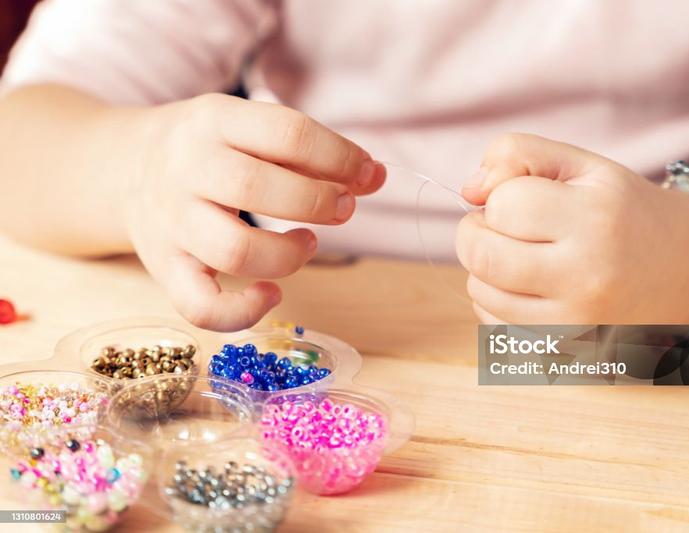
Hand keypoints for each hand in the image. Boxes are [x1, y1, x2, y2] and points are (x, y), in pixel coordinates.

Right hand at [123, 94, 384, 330]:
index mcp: (213, 120)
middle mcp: (186, 169)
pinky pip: (200, 305)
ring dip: (288, 255)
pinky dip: (244, 312)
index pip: (287, 133)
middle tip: (343, 209)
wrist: (122, 169)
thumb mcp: (244, 126)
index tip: (369, 174)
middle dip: (317, 202)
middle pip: (256, 189)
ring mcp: (171, 223)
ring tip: (308, 242)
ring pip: (234, 251)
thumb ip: (305, 150)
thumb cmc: (206, 149)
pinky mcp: (164, 269)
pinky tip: (272, 295)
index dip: (340, 157)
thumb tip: (374, 175)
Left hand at [456, 133, 688, 323]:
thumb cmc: (628, 214)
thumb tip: (467, 189)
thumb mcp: (585, 167)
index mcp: (596, 219)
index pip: (502, 204)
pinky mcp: (569, 353)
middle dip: (475, 233)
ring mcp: (578, 323)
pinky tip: (530, 290)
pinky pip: (496, 328)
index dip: (499, 197)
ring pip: (481, 292)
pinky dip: (498, 305)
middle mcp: (588, 276)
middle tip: (499, 227)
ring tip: (521, 257)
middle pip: (481, 254)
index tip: (521, 200)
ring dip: (485, 270)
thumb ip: (519, 155)